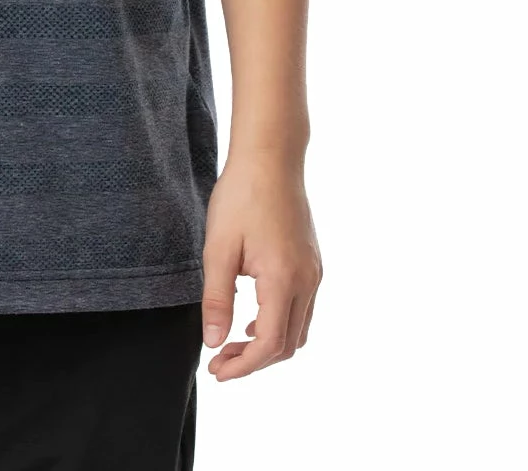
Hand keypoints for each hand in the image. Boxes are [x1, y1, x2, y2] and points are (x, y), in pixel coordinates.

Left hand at [199, 153, 321, 380]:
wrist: (270, 157)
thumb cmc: (241, 196)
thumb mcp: (218, 248)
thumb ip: (216, 299)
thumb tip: (213, 343)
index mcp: (283, 279)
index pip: (269, 345)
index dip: (242, 366)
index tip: (216, 371)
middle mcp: (307, 281)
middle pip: (288, 345)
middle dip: (254, 361)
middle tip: (219, 361)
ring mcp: (314, 272)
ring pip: (299, 329)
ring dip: (269, 345)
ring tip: (233, 343)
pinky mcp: (312, 262)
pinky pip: (302, 308)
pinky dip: (280, 323)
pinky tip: (253, 316)